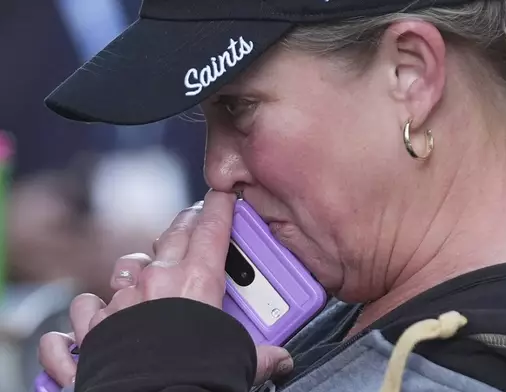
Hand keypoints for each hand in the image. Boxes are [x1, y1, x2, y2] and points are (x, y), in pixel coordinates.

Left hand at [38, 191, 292, 386]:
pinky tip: (99, 312)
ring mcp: (123, 301)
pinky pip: (87, 305)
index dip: (219, 208)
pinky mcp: (95, 326)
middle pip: (174, 236)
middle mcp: (156, 282)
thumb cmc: (192, 375)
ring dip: (141, 264)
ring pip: (130, 265)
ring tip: (150, 270)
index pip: (212, 230)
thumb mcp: (237, 360)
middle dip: (187, 223)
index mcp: (196, 283)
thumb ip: (260, 354)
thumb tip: (280, 359)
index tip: (222, 196)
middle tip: (195, 219)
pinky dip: (93, 307)